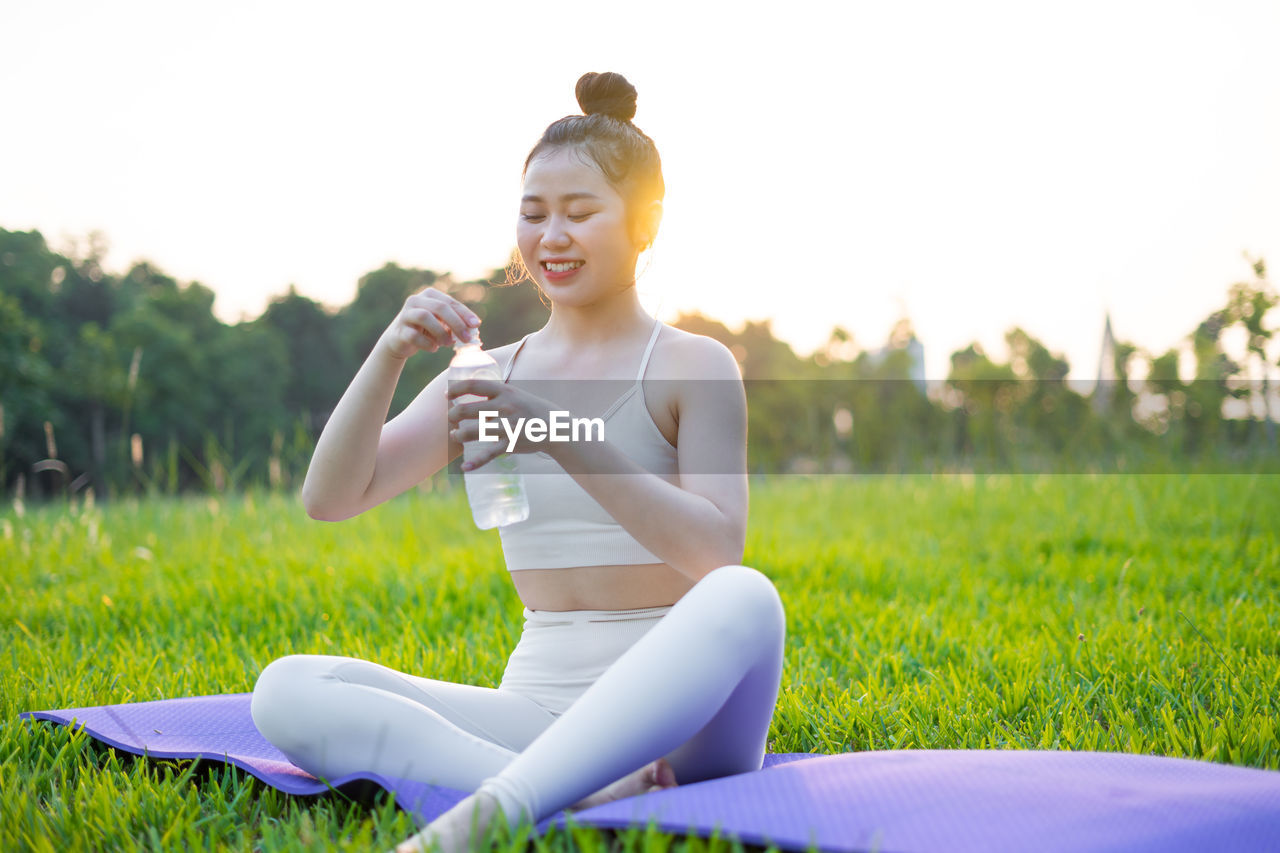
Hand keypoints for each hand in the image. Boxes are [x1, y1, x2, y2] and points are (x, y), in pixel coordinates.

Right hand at [379, 288, 480, 359]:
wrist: (400, 341)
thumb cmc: (427, 330)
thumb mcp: (442, 324)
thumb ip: (456, 323)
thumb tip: (474, 327)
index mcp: (429, 295)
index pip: (450, 302)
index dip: (464, 313)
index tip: (476, 325)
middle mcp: (416, 300)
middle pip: (439, 307)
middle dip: (456, 323)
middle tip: (466, 338)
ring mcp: (405, 314)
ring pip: (424, 317)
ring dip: (440, 332)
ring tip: (448, 344)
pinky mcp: (399, 330)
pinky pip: (414, 335)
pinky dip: (427, 343)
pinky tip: (434, 348)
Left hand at [447, 378, 561, 469]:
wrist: (555, 427)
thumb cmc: (530, 409)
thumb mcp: (515, 394)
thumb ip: (494, 394)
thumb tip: (469, 394)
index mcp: (504, 391)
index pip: (473, 385)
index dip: (456, 389)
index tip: (446, 394)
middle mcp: (504, 407)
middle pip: (466, 410)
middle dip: (452, 415)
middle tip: (450, 418)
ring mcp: (507, 426)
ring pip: (472, 432)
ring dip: (457, 435)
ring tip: (455, 435)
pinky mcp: (510, 444)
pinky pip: (488, 454)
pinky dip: (475, 463)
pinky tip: (465, 467)